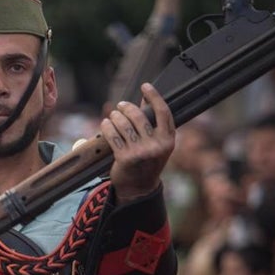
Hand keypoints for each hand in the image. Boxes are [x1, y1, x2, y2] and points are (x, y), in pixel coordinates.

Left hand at [103, 83, 175, 201]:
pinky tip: (106, 124)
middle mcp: (157, 146)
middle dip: (127, 108)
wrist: (138, 188)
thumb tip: (144, 99)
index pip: (163, 112)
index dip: (154, 96)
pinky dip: (107, 126)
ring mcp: (141, 152)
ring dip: (115, 116)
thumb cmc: (147, 161)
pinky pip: (113, 135)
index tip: (145, 86)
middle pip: (140, 116)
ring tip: (112, 115)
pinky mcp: (125, 158)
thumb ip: (152, 123)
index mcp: (168, 140)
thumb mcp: (156, 144)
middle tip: (121, 105)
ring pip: (124, 125)